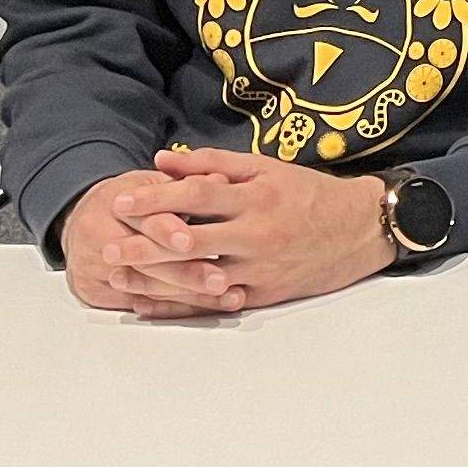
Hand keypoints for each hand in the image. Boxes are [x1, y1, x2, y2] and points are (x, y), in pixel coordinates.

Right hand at [57, 170, 251, 317]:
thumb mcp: (152, 184)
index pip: (143, 221)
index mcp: (115, 203)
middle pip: (145, 262)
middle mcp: (100, 238)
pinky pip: (141, 305)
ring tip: (228, 296)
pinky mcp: (95, 294)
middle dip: (186, 272)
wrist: (81, 223)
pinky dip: (175, 308)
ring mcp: (94, 269)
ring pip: (146, 289)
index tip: (192, 242)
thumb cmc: (129, 201)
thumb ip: (184, 185)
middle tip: (221, 280)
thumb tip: (222, 180)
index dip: (167, 231)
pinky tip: (207, 308)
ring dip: (190, 296)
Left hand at [139, 145, 399, 312]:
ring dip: (155, 280)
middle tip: (106, 246)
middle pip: (190, 242)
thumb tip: (162, 160)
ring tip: (119, 278)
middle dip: (144, 245)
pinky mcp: (265, 295)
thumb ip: (212, 162)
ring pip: (199, 278)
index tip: (120, 200)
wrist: (361, 230)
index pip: (196, 196)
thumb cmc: (309, 193)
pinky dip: (182, 306)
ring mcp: (260, 269)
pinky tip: (153, 304)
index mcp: (256, 197)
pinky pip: (216, 303)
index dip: (155, 198)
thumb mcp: (266, 168)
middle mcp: (256, 234)